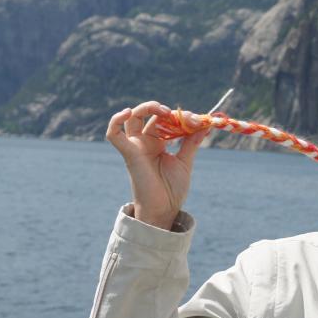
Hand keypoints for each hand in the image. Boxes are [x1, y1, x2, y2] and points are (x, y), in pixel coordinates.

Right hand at [105, 101, 209, 229]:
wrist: (164, 210)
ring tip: (164, 111)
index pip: (165, 120)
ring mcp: (135, 146)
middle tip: (182, 116)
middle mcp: (145, 142)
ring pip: (132, 117)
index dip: (181, 117)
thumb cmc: (172, 190)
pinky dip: (115, 121)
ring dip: (146, 108)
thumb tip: (204, 125)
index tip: (198, 121)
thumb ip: (191, 143)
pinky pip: (113, 135)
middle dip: (166, 110)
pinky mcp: (128, 154)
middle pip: (149, 115)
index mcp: (158, 143)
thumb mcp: (185, 162)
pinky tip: (127, 112)